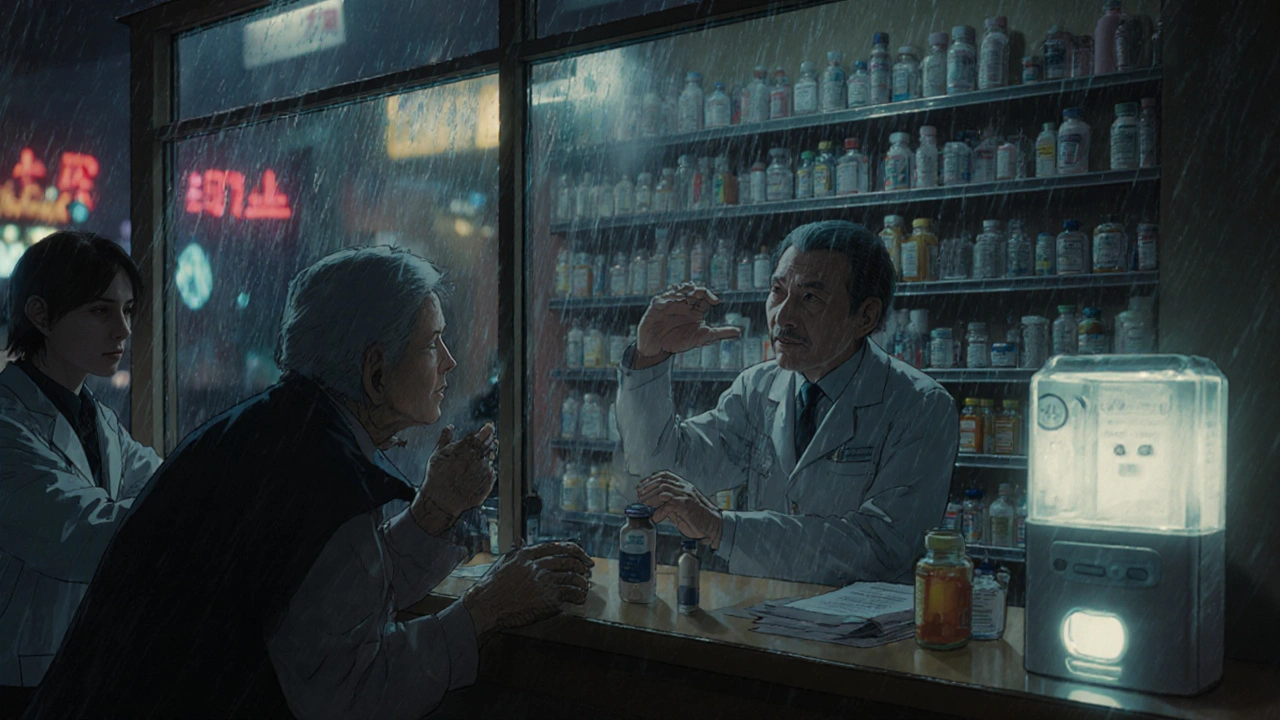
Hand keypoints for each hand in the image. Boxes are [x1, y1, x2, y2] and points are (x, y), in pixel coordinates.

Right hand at [413, 423, 496, 534]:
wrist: (440, 501)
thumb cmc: (436, 477)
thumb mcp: (436, 455)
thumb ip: (445, 440)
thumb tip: (450, 427)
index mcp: (466, 448)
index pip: (483, 434)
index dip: (487, 430)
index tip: (489, 427)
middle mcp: (478, 459)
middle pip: (490, 445)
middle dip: (489, 440)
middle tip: (488, 439)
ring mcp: (484, 472)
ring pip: (491, 458)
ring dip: (489, 454)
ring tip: (479, 458)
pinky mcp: (487, 483)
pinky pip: (492, 473)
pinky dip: (487, 470)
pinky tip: (478, 472)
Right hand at [462, 542, 592, 642]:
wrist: (486, 607)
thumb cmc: (491, 587)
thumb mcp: (502, 563)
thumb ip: (515, 552)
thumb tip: (519, 542)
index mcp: (527, 555)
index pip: (558, 547)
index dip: (575, 550)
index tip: (582, 555)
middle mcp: (538, 566)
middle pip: (569, 561)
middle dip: (582, 565)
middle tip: (588, 570)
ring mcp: (545, 583)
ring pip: (573, 578)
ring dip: (582, 583)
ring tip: (584, 587)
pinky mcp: (549, 600)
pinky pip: (571, 595)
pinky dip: (578, 597)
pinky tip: (579, 599)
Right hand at [634, 283, 740, 368]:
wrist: (657, 349)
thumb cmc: (678, 341)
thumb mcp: (701, 338)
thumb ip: (720, 333)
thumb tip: (739, 332)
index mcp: (694, 309)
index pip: (704, 296)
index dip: (709, 295)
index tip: (715, 301)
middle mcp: (683, 303)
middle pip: (691, 290)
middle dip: (697, 289)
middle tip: (702, 294)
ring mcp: (669, 303)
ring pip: (678, 290)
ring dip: (684, 289)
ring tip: (691, 292)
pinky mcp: (656, 307)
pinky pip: (662, 298)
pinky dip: (670, 296)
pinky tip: (677, 299)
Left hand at [637, 471, 723, 549]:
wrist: (714, 526)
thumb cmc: (699, 519)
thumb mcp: (681, 509)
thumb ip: (669, 504)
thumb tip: (654, 505)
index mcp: (684, 486)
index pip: (665, 475)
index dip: (651, 479)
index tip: (641, 486)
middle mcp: (685, 488)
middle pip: (661, 482)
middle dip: (647, 488)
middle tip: (639, 497)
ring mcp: (687, 495)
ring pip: (663, 491)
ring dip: (651, 498)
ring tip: (644, 505)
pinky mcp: (687, 505)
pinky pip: (669, 505)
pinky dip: (660, 512)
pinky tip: (656, 518)